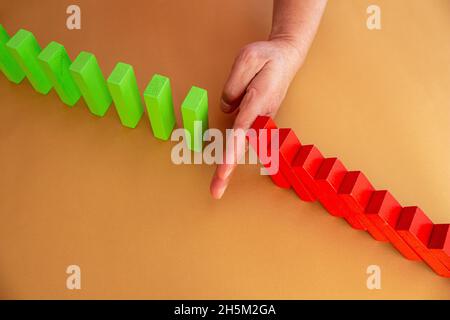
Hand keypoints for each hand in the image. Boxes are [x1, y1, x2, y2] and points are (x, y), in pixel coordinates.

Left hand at [210, 38, 303, 198]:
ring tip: (217, 186)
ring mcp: (260, 120)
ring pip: (241, 144)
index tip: (224, 170)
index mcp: (258, 101)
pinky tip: (224, 170)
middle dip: (227, 169)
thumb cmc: (268, 58)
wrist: (287, 58)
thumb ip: (233, 85)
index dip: (232, 150)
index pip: (241, 129)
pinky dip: (232, 151)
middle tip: (216, 191)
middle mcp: (261, 116)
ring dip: (228, 165)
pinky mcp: (257, 120)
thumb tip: (227, 109)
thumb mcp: (247, 58)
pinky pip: (242, 136)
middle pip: (241, 146)